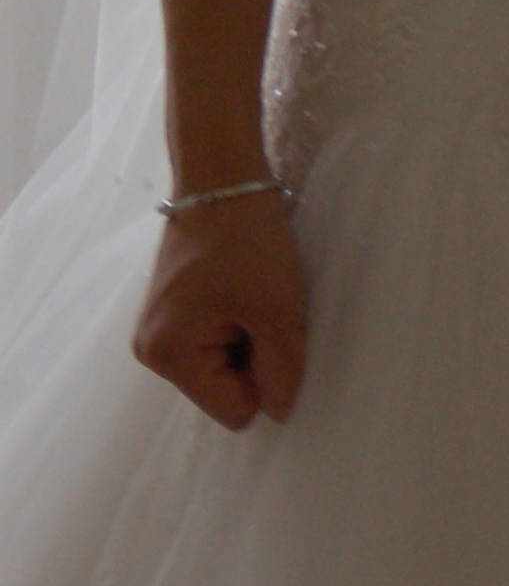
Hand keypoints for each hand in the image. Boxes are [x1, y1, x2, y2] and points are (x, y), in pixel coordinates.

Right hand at [132, 193, 308, 430]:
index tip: (269, 328)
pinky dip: (236, 318)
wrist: (221, 173)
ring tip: (252, 291)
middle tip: (262, 305)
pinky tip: (243, 285)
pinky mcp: (171, 305)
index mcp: (168, 355)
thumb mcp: (276, 308)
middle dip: (252, 353)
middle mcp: (151, 349)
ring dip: (247, 334)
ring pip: (222, 360)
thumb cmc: (247, 239)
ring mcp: (158, 326)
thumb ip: (281, 369)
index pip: (232, 409)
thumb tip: (277, 412)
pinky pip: (214, 335)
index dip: (264, 377)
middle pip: (223, 387)